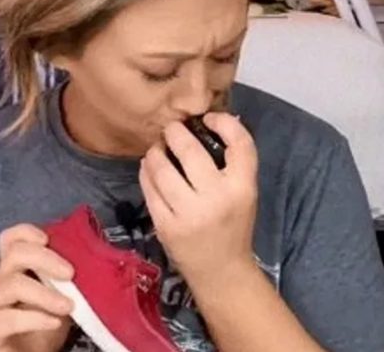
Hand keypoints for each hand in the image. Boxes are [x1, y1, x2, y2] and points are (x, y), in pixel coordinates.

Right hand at [0, 224, 75, 351]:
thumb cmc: (42, 331)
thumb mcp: (58, 300)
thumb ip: (64, 282)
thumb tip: (90, 261)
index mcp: (12, 272)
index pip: (9, 239)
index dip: (26, 232)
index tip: (48, 239)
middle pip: (14, 254)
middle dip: (45, 259)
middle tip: (70, 273)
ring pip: (12, 284)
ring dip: (44, 293)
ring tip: (68, 306)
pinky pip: (6, 318)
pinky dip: (34, 318)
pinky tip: (53, 323)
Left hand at [139, 113, 259, 286]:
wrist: (221, 270)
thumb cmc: (232, 225)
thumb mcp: (243, 194)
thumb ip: (231, 164)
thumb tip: (207, 124)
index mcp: (243, 188)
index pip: (240, 144)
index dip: (224, 123)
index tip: (209, 118)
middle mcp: (216, 198)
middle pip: (189, 150)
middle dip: (175, 132)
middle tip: (171, 129)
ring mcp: (188, 213)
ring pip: (162, 168)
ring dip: (155, 152)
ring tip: (156, 149)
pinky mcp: (165, 225)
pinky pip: (149, 188)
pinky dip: (146, 172)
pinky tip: (149, 168)